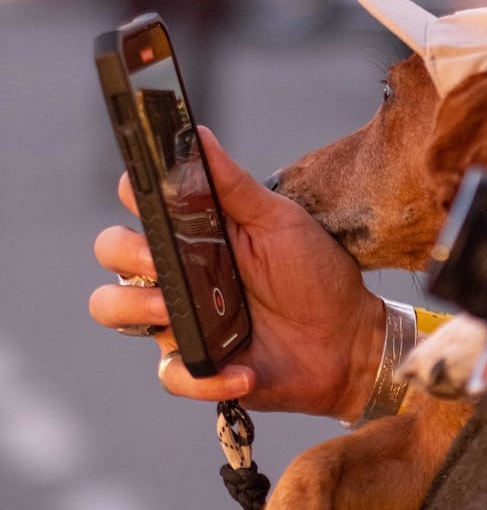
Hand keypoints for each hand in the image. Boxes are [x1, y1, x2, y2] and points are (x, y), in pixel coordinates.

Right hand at [89, 129, 384, 418]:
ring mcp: (181, 318)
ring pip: (115, 310)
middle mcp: (177, 272)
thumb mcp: (279, 221)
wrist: (349, 338)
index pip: (138, 204)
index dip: (133, 193)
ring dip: (135, 308)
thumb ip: (234, 184)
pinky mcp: (198, 365)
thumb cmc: (315, 272)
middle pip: (113, 252)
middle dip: (126, 252)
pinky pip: (173, 374)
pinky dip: (205, 376)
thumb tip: (196, 133)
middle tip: (161, 258)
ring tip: (175, 311)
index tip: (147, 191)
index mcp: (194, 232)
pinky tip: (244, 369)